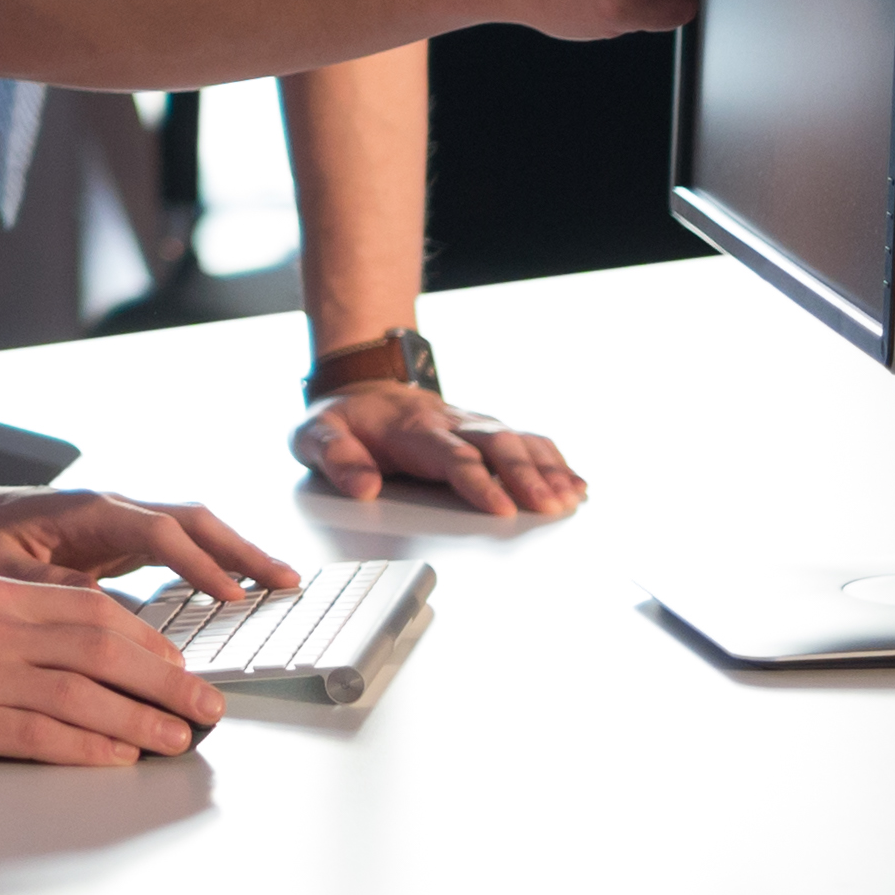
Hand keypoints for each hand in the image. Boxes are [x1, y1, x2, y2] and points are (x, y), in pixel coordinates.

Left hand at [0, 466, 300, 608]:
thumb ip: (48, 593)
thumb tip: (103, 617)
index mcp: (84, 510)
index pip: (157, 532)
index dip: (197, 564)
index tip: (231, 596)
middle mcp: (109, 508)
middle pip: (191, 519)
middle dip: (240, 548)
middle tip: (285, 581)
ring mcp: (117, 521)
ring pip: (191, 528)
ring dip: (236, 552)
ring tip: (280, 582)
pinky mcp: (117, 539)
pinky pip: (177, 546)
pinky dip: (212, 561)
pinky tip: (236, 588)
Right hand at [0, 576, 236, 765]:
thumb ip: (14, 625)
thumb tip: (89, 656)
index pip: (92, 609)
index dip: (148, 641)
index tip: (180, 665)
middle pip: (102, 650)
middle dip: (165, 681)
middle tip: (205, 706)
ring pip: (82, 695)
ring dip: (141, 721)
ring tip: (176, 739)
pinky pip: (41, 736)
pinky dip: (90, 748)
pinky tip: (118, 757)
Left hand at [291, 378, 581, 516]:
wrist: (363, 386)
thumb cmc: (344, 420)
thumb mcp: (316, 434)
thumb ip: (334, 457)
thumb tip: (362, 487)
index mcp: (412, 428)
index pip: (451, 456)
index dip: (479, 481)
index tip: (501, 508)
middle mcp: (452, 422)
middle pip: (497, 445)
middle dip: (526, 476)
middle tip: (549, 507)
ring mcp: (474, 425)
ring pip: (520, 441)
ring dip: (548, 470)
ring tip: (571, 500)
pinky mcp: (489, 431)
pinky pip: (530, 441)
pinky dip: (557, 462)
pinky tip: (578, 486)